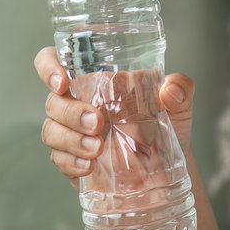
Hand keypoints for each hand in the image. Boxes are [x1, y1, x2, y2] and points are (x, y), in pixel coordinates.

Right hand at [34, 46, 194, 184]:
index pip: (55, 61)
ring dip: (71, 140)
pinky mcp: (72, 161)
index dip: (49, 67)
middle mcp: (78, 104)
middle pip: (53, 101)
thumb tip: (171, 90)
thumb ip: (180, 89)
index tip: (62, 81)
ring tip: (97, 148)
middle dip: (71, 113)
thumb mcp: (179, 104)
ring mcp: (72, 133)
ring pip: (51, 131)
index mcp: (96, 81)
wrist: (167, 168)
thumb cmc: (165, 126)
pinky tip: (89, 166)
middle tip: (98, 123)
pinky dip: (71, 162)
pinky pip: (59, 159)